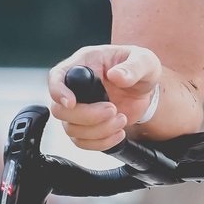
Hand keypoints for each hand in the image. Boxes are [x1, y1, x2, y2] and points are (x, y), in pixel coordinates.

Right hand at [47, 44, 163, 150]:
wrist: (146, 87)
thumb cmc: (141, 66)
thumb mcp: (145, 61)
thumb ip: (133, 67)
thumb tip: (117, 75)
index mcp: (85, 63)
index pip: (57, 76)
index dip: (58, 91)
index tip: (71, 102)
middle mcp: (77, 87)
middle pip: (60, 110)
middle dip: (87, 116)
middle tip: (112, 110)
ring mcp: (81, 108)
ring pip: (71, 129)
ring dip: (99, 130)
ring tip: (122, 119)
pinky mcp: (88, 125)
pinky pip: (83, 142)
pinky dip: (102, 142)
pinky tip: (119, 132)